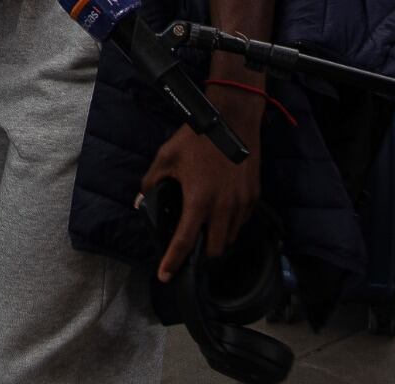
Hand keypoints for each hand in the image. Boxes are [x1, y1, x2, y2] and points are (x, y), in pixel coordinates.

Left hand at [141, 94, 262, 280]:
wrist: (233, 119)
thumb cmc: (197, 137)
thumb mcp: (166, 156)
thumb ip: (152, 181)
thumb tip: (140, 200)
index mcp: (198, 201)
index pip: (184, 243)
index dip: (173, 262)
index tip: (165, 276)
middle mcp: (223, 209)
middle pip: (214, 250)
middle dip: (202, 257)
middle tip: (191, 252)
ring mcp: (242, 204)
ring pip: (230, 238)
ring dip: (218, 240)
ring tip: (206, 232)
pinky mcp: (253, 197)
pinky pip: (242, 222)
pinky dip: (231, 225)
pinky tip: (221, 215)